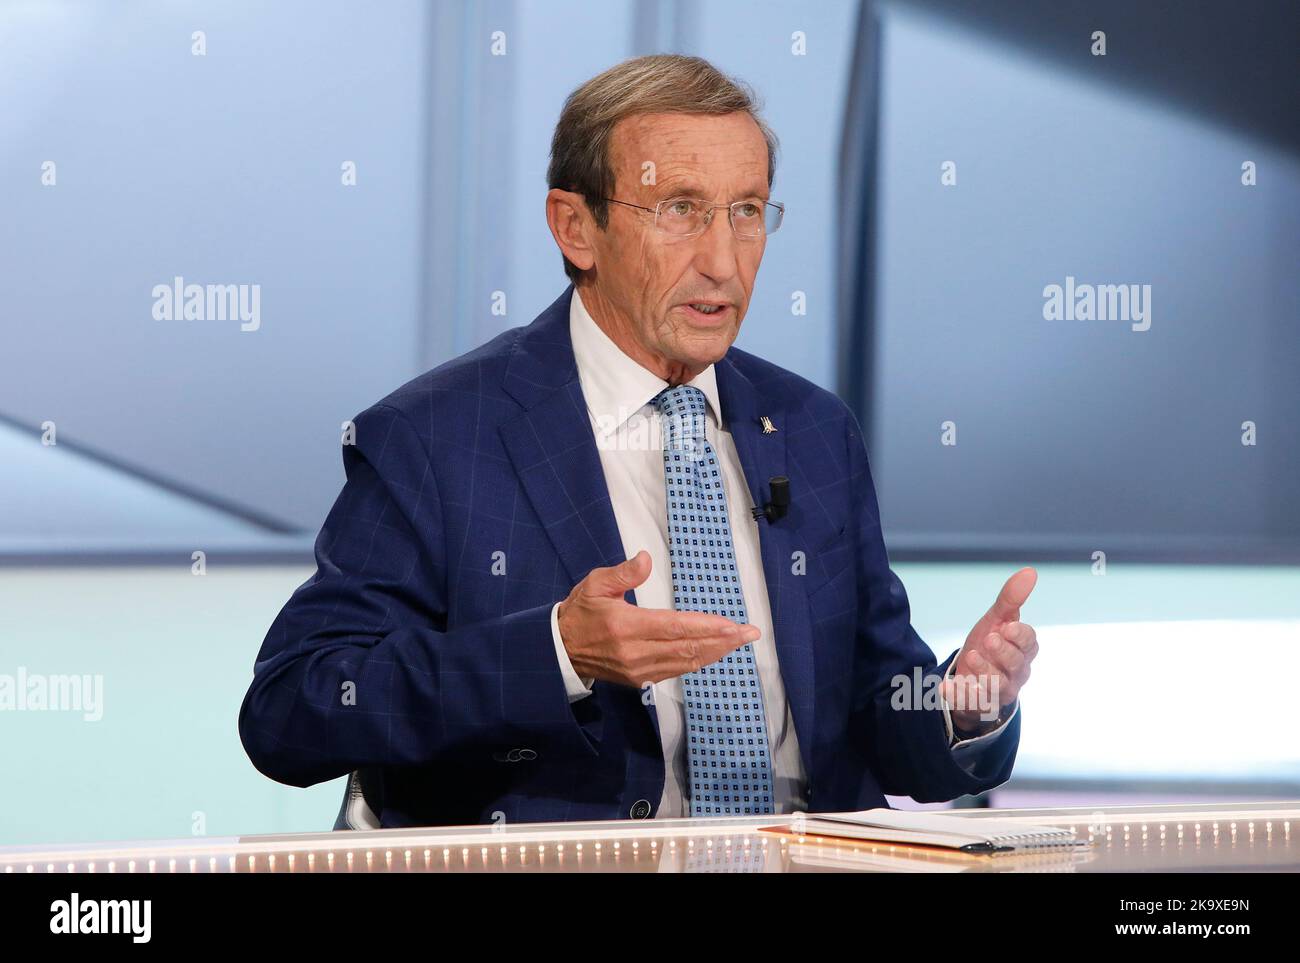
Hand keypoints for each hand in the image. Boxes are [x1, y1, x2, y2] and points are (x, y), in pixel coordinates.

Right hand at [556, 550, 760, 686]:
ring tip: (738, 642)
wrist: (560, 649)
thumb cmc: (580, 612)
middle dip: (723, 641)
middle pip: (688, 648)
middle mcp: (636, 652)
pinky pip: (676, 671)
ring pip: (686, 662)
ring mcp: (639, 669)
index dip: (707, 627)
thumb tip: (647, 558)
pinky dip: (698, 661)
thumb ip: (623, 572)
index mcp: (626, 626)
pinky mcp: (640, 679)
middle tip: (750, 633)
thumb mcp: (595, 584)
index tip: (733, 625)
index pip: (676, 627)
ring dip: (715, 652)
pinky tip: (713, 652)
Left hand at [941, 567, 1038, 736]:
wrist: (969, 674)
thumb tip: (1030, 571)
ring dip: (985, 672)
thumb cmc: (989, 645)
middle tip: (989, 639)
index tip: (1006, 626)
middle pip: (1017, 665)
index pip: (1030, 643)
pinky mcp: (979, 704)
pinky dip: (959, 695)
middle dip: (1004, 652)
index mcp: (1023, 651)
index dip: (1020, 636)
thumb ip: (1011, 599)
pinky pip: (971, 702)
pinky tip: (946, 687)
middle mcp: (1016, 673)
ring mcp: (999, 691)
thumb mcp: (996, 620)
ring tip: (971, 657)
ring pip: (998, 685)